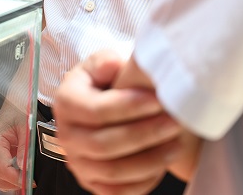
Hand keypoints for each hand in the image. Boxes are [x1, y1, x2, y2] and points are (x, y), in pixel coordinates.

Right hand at [0, 98, 29, 191]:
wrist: (15, 100)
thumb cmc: (20, 110)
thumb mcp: (26, 128)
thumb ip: (24, 149)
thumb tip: (24, 169)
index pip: (3, 169)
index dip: (17, 179)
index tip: (31, 181)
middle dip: (14, 182)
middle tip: (31, 180)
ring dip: (12, 181)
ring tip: (27, 175)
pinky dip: (10, 175)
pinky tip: (21, 169)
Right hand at [54, 51, 181, 194]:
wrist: (102, 105)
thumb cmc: (105, 82)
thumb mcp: (102, 63)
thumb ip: (106, 61)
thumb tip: (113, 66)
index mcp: (65, 103)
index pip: (96, 111)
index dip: (130, 107)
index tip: (159, 99)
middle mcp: (66, 137)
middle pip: (104, 144)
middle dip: (144, 134)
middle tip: (174, 122)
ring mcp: (78, 163)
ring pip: (114, 171)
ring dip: (150, 159)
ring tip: (176, 143)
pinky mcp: (93, 183)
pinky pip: (118, 192)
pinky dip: (144, 180)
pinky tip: (164, 161)